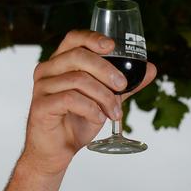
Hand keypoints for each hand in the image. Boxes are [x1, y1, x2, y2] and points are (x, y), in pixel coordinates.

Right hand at [22, 30, 156, 174]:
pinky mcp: (41, 106)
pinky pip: (71, 99)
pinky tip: (98, 118)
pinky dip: (91, 109)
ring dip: (103, 96)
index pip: (74, 39)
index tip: (113, 46)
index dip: (93, 38)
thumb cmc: (75, 124)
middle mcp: (47, 70)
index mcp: (60, 64)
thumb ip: (122, 87)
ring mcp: (42, 87)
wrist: (57, 152)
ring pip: (78, 80)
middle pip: (79, 57)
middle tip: (122, 86)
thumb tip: (149, 70)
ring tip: (113, 113)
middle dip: (106, 70)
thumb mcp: (102, 102)